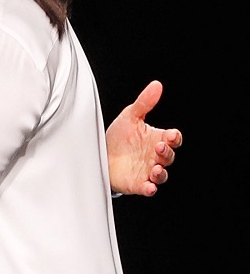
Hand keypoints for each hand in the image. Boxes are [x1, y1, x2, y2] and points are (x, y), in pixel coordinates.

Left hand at [106, 80, 182, 195]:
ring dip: (161, 173)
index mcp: (156, 139)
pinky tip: (149, 186)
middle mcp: (155, 156)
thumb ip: (144, 103)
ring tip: (156, 169)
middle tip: (158, 147)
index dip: (173, 137)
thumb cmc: (119, 137)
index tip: (170, 135)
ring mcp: (147, 171)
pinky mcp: (138, 183)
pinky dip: (150, 188)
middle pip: (169, 156)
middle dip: (166, 153)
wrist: (100, 154)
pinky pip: (148, 188)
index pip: (173, 139)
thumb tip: (156, 85)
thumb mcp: (130, 117)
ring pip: (162, 175)